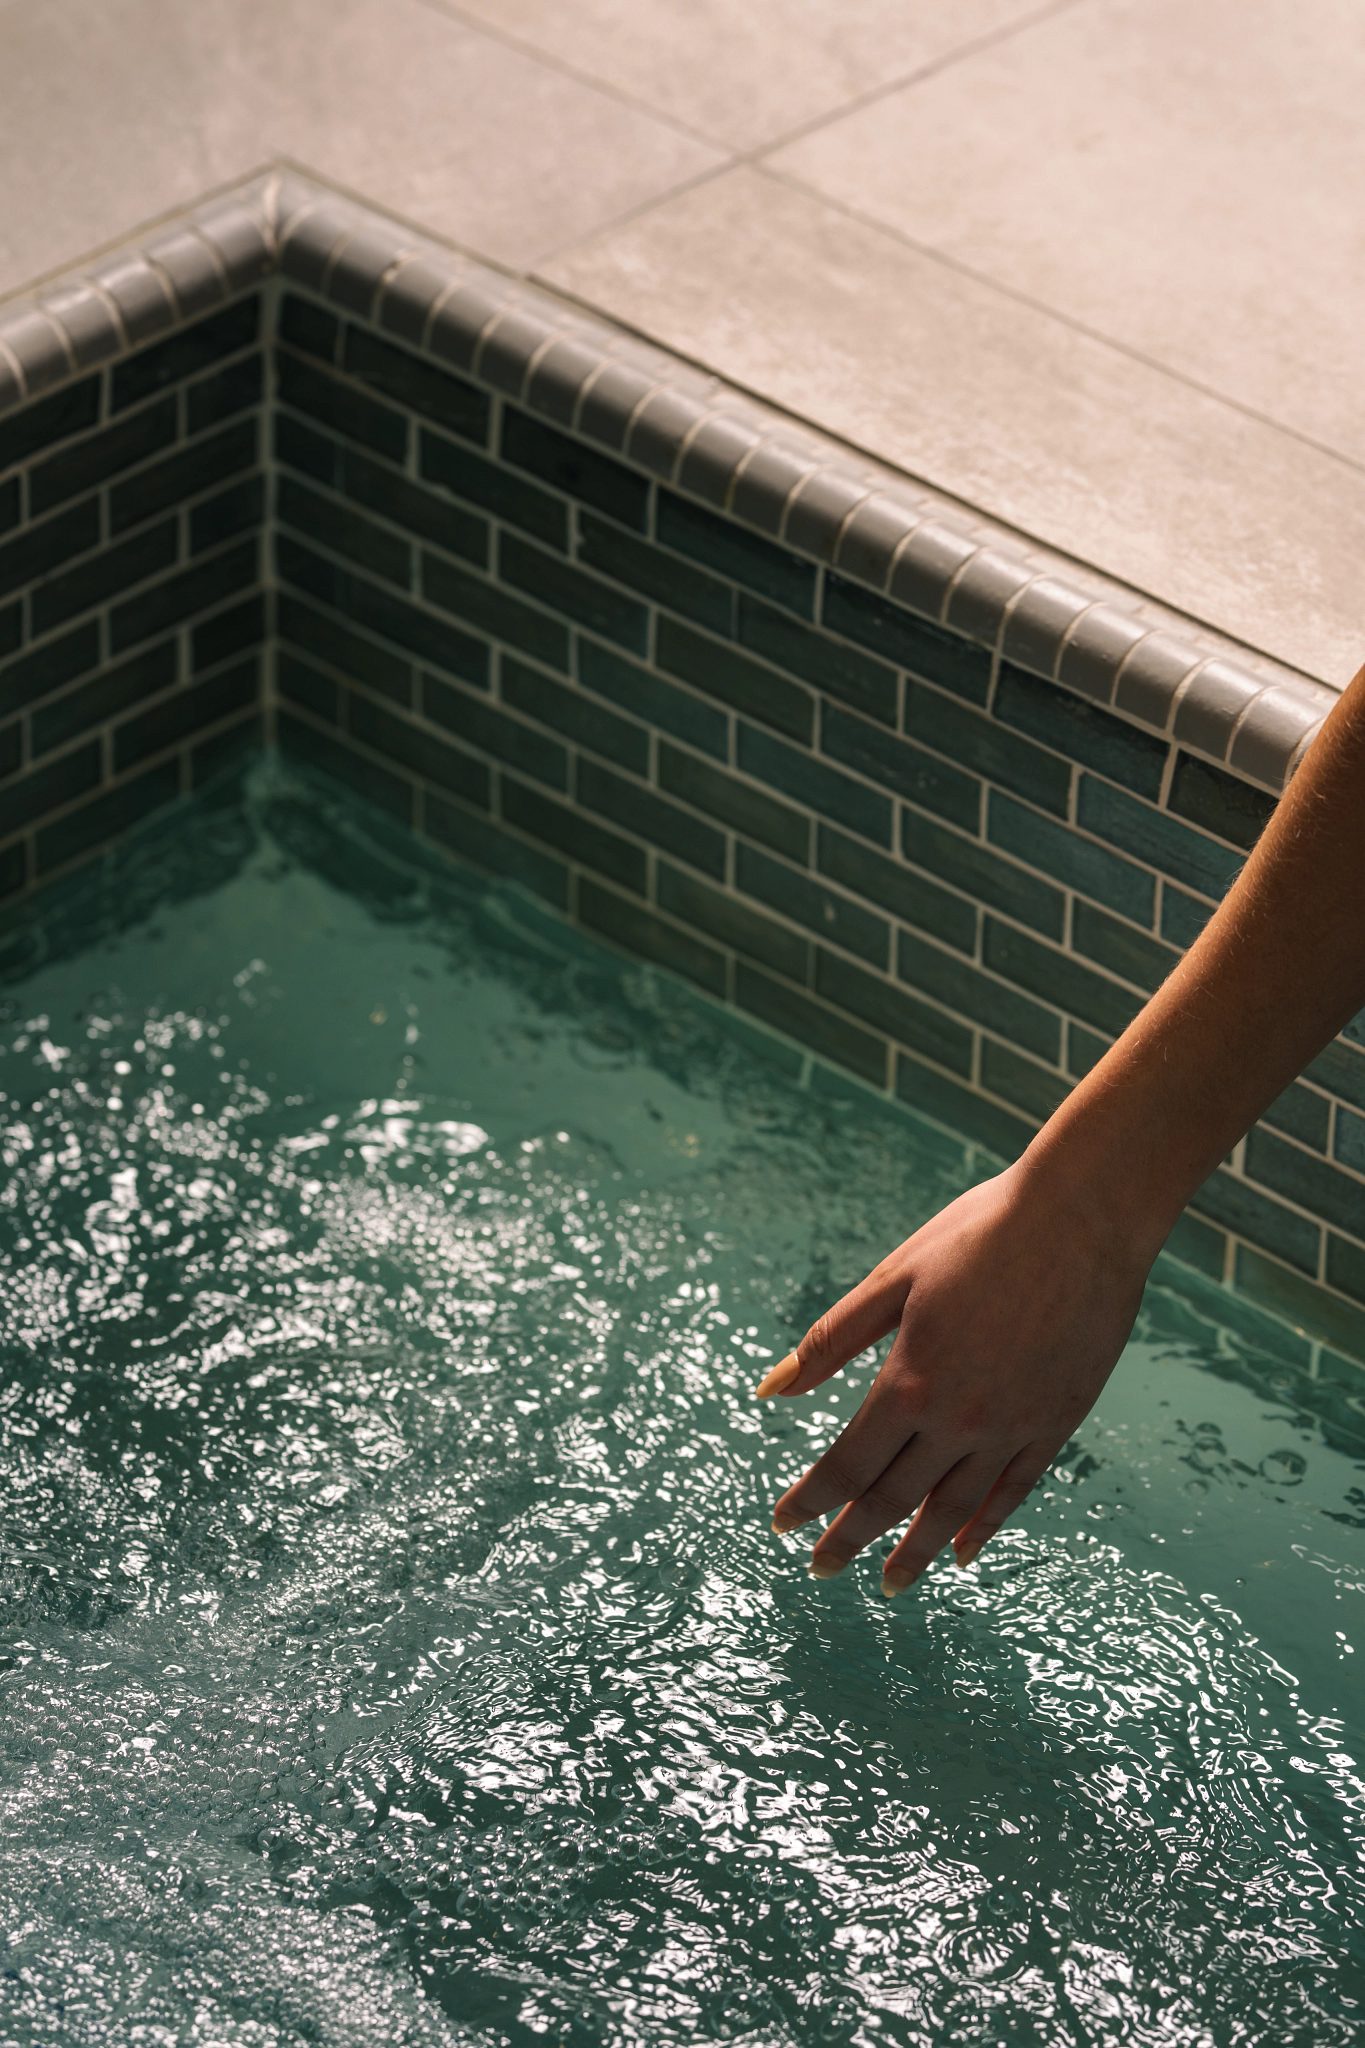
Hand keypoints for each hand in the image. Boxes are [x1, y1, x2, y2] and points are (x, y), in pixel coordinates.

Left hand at [755, 1158, 1151, 1594]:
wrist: (1085, 1216)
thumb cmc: (979, 1233)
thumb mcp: (893, 1277)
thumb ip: (831, 1342)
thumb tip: (769, 1391)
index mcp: (910, 1382)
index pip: (846, 1465)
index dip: (811, 1501)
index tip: (781, 1525)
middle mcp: (960, 1420)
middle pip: (893, 1499)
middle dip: (851, 1538)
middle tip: (820, 1568)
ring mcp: (1013, 1427)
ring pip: (953, 1509)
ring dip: (915, 1550)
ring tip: (889, 1583)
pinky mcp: (1056, 1422)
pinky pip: (1013, 1491)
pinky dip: (984, 1526)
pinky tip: (963, 1553)